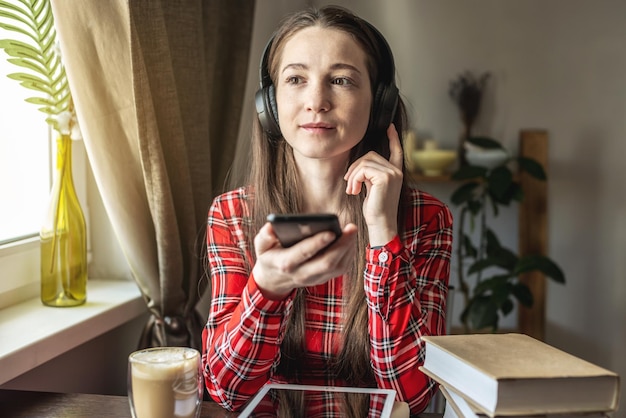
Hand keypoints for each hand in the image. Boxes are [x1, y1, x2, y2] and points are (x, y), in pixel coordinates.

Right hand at [252, 222, 357, 298]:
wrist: (274, 280)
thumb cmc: (270, 256)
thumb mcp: (261, 246)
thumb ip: (264, 236)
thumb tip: (272, 227)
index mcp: (285, 264)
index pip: (304, 253)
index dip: (318, 243)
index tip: (331, 231)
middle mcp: (302, 274)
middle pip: (327, 262)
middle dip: (341, 245)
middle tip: (351, 227)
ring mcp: (315, 279)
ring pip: (337, 267)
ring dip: (348, 248)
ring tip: (352, 230)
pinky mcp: (325, 278)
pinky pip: (341, 268)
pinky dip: (348, 253)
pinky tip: (350, 239)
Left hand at [344, 124, 402, 245]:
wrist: (381, 225)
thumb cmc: (375, 211)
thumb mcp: (373, 189)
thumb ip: (371, 175)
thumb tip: (360, 166)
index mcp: (395, 173)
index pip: (397, 151)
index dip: (393, 138)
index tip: (390, 127)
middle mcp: (396, 171)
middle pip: (370, 155)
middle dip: (355, 168)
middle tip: (349, 184)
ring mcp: (392, 173)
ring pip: (364, 162)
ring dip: (353, 175)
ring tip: (352, 190)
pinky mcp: (385, 177)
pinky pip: (363, 169)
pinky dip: (354, 179)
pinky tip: (354, 191)